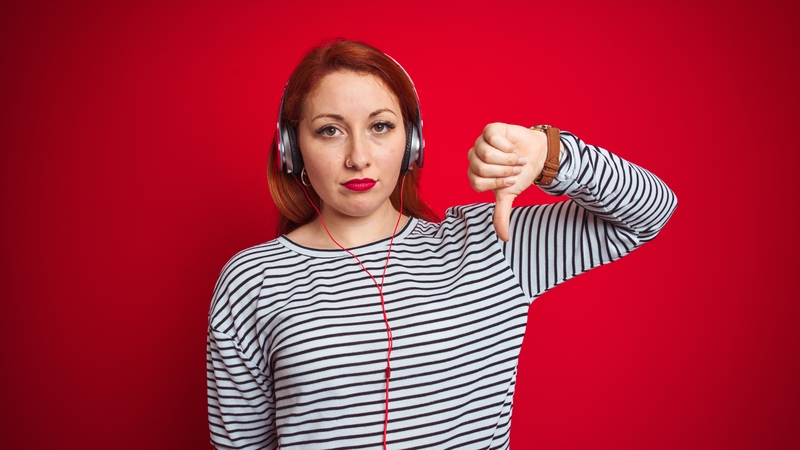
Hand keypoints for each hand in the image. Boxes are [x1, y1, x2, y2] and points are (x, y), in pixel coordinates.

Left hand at [467, 123, 546, 240]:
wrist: (536, 155)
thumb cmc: (520, 173)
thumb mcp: (510, 195)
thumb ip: (502, 214)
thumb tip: (504, 238)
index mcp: (475, 175)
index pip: (477, 183)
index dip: (497, 183)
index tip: (511, 181)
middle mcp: (474, 158)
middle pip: (481, 168)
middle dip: (504, 171)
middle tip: (516, 169)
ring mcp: (480, 143)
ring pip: (486, 153)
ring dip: (507, 159)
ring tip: (518, 159)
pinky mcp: (489, 130)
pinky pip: (491, 137)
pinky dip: (506, 145)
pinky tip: (513, 147)